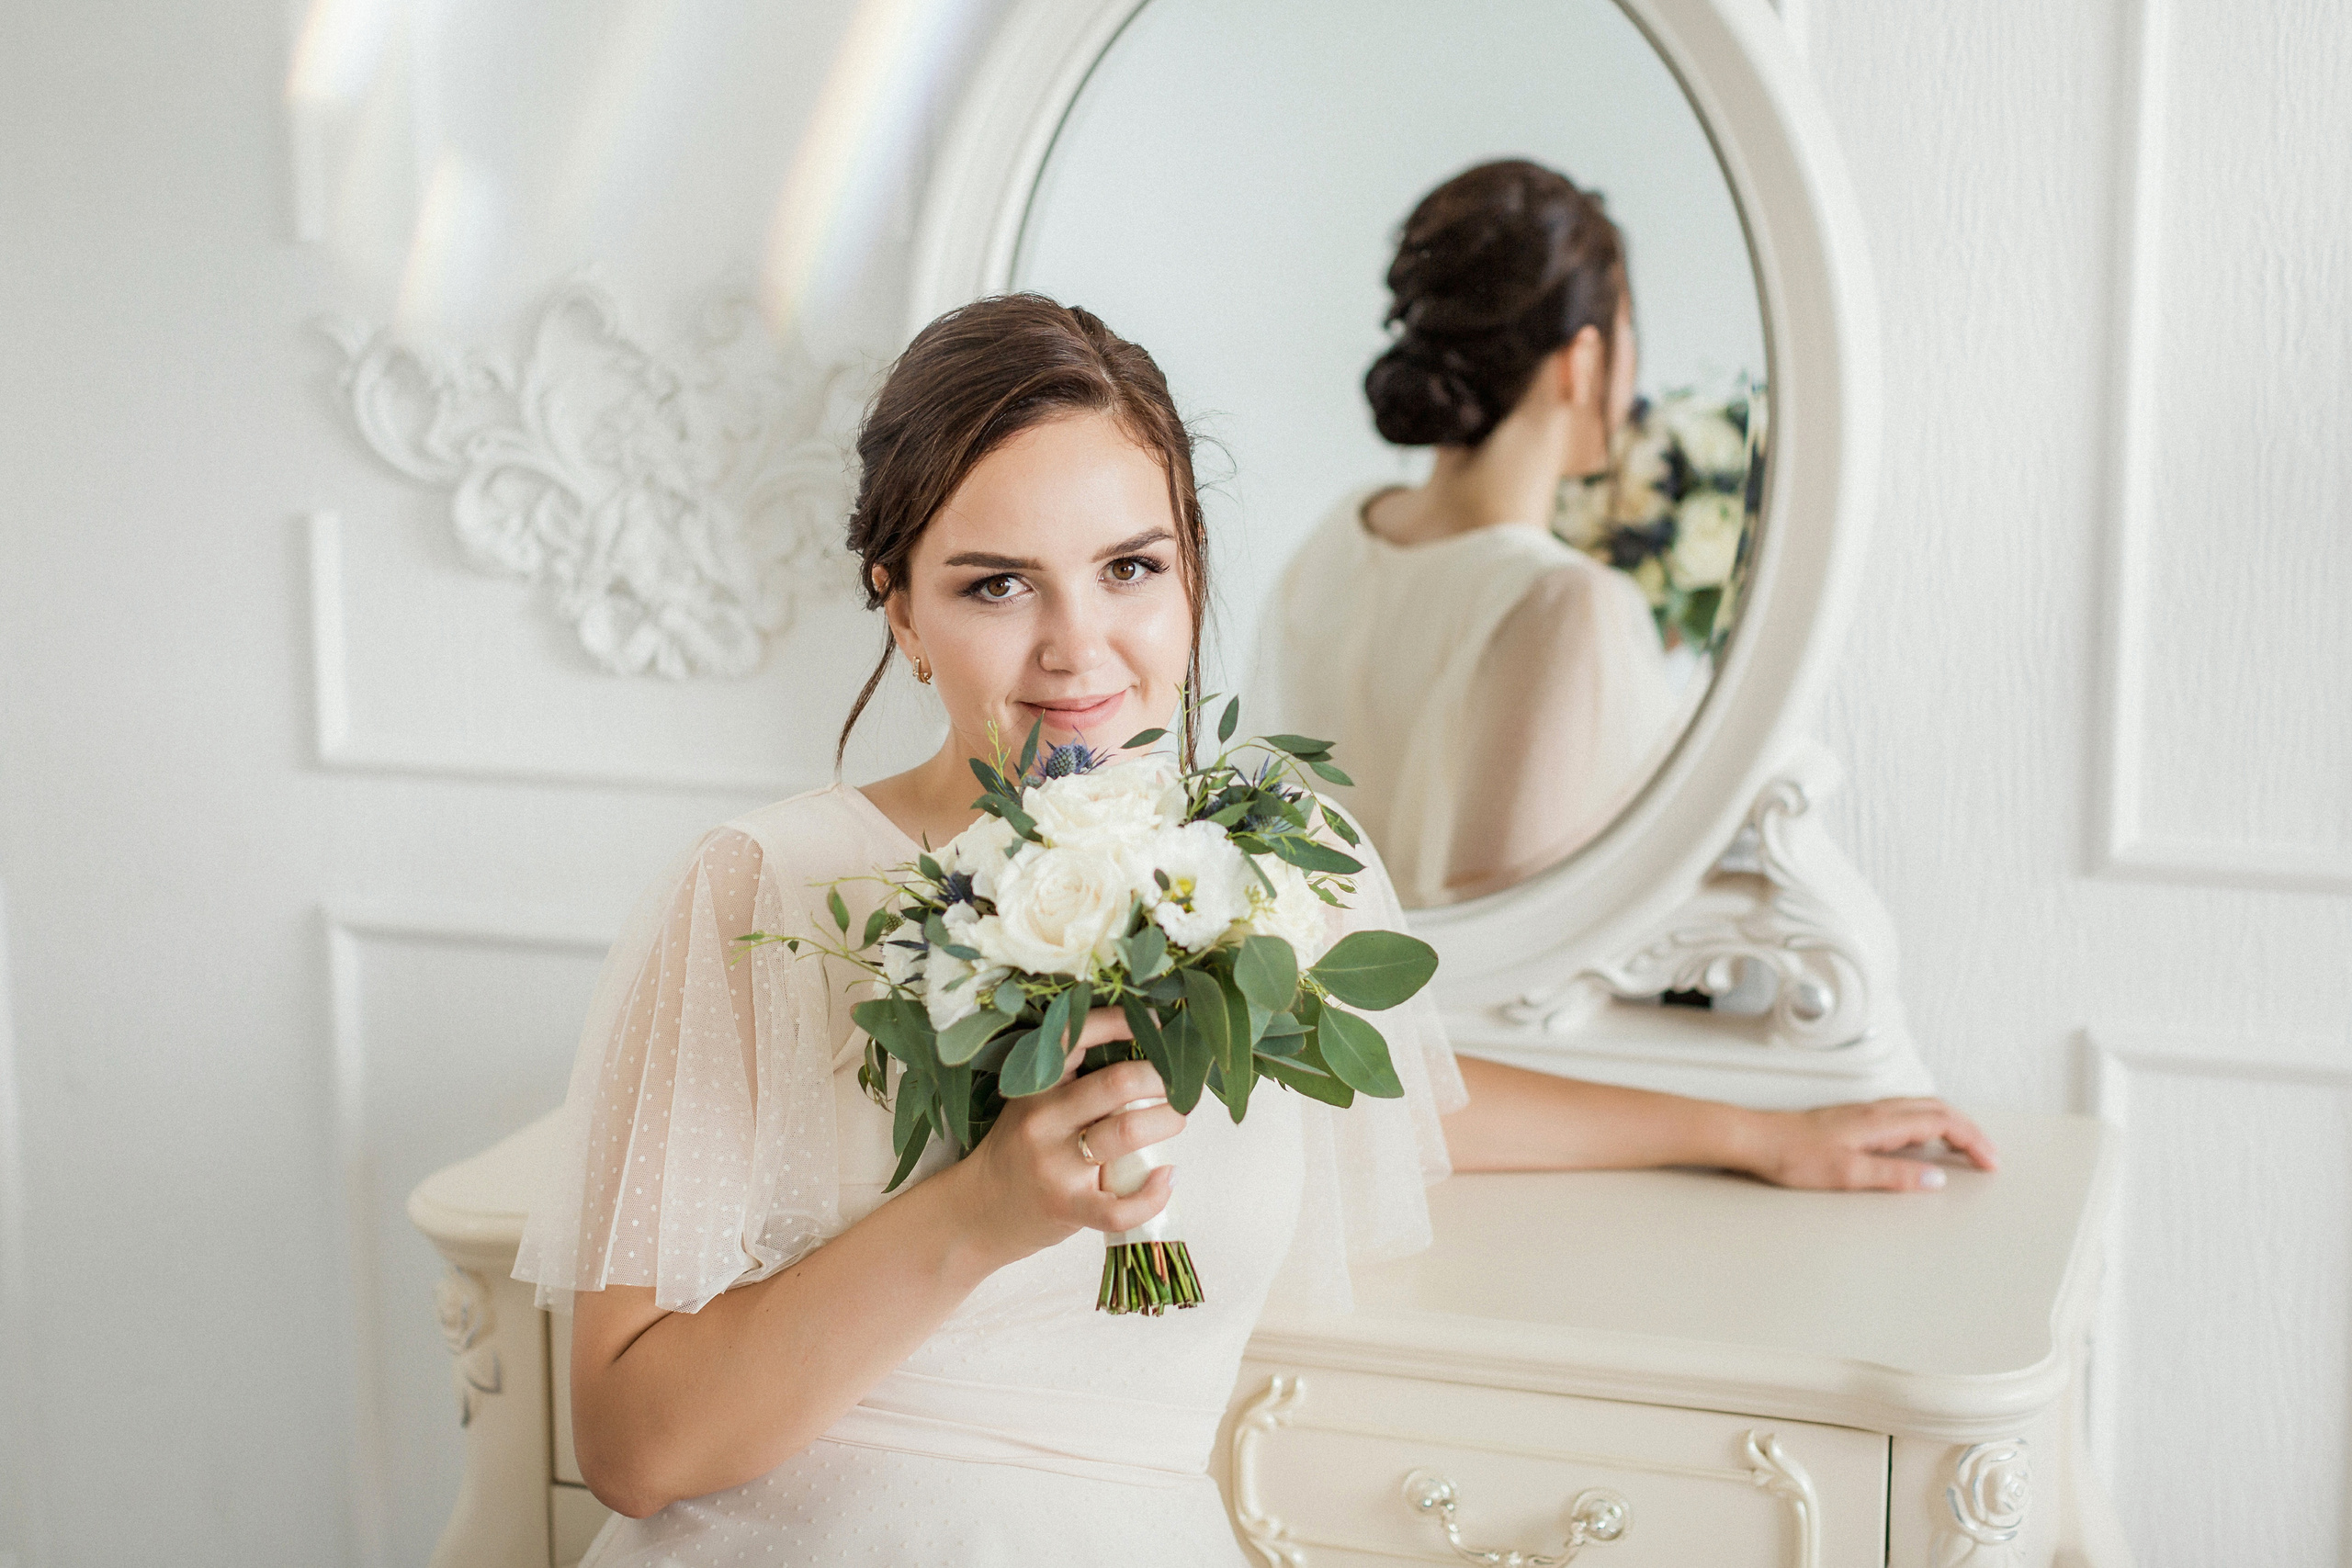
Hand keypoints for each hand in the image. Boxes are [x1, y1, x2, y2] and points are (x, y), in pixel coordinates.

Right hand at [943, 1008, 1184, 1263]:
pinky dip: (1155, 1193)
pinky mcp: (1068, 1206)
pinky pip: (1121, 1205)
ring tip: (1176, 1119)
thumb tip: (1146, 1053)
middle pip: (1117, 1082)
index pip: (1077, 1036)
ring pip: (1128, 1131)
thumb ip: (1075, 1081)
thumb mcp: (1033, 1104)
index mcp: (1037, 1086)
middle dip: (1161, 1077)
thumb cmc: (1021, 1151)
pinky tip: (1167, 1177)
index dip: (1121, 1022)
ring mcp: (1055, 1165)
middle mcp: (1044, 1120)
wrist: (981, 1211)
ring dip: (1168, 1121)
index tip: (1157, 1024)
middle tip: (1177, 1083)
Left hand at [1741, 1098, 1997, 1191]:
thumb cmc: (1793, 1156)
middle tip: (1988, 1157)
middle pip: (1938, 1110)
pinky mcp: (1853, 1119)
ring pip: (1921, 1108)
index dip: (1972, 1140)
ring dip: (1950, 1125)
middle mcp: (1875, 1110)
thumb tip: (1934, 1180)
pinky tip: (1922, 1141)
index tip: (1990, 1162)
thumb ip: (1893, 1176)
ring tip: (1966, 1148)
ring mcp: (1864, 1112)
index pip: (1942, 1122)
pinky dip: (1928, 1125)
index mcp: (1880, 1121)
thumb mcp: (1847, 1174)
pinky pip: (1904, 1114)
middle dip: (1969, 1131)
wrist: (1756, 1139)